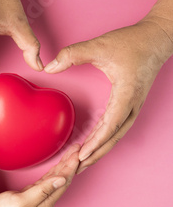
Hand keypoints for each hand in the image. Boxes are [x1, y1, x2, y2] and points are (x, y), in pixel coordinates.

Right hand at [0, 144, 80, 206]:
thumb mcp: (21, 202)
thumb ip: (41, 191)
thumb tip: (61, 180)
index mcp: (46, 203)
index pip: (63, 181)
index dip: (70, 166)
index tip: (77, 152)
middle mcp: (45, 202)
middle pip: (63, 180)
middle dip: (70, 163)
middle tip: (77, 148)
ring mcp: (39, 200)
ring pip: (56, 180)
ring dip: (64, 166)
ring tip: (71, 154)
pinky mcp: (31, 197)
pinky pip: (47, 182)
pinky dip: (53, 172)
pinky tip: (56, 168)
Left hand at [44, 18, 172, 173]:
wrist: (156, 39)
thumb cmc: (131, 42)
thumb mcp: (100, 45)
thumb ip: (73, 54)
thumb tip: (49, 66)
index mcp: (127, 93)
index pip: (112, 124)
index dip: (97, 141)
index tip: (83, 154)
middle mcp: (132, 104)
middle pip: (114, 137)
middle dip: (96, 154)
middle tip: (75, 168)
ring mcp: (133, 106)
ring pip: (116, 136)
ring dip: (100, 150)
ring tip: (81, 164)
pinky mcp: (130, 105)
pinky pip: (116, 128)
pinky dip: (103, 140)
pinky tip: (91, 147)